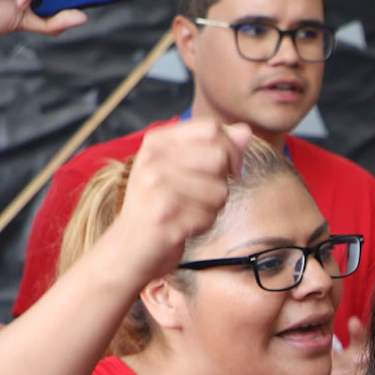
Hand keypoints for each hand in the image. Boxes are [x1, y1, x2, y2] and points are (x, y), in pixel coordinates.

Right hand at [107, 118, 247, 281]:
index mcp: (157, 142)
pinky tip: (183, 227)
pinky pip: (209, 218)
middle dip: (222, 182)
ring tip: (188, 212)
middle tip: (201, 196)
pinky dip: (203, 226)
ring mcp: (156, 189)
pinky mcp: (164, 218)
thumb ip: (214, 148)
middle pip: (220, 157)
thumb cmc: (159, 204)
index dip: (231, 149)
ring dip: (213, 208)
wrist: (128, 247)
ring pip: (220, 191)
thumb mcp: (180, 168)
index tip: (227, 170)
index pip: (212, 128)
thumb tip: (246, 132)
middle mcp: (153, 160)